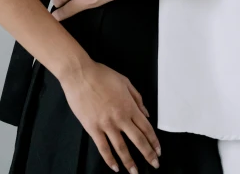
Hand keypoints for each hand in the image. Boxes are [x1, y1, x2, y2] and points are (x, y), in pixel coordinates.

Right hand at [61, 58, 160, 172]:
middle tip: (155, 165)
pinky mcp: (93, 128)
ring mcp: (106, 124)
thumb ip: (137, 98)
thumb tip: (147, 113)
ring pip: (121, 148)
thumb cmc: (102, 75)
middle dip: (148, 154)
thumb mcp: (125, 82)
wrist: (81, 75)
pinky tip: (115, 167)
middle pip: (138, 140)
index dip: (153, 141)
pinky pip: (103, 147)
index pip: (146, 127)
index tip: (158, 151)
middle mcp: (120, 117)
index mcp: (129, 105)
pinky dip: (109, 159)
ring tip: (135, 172)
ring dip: (130, 162)